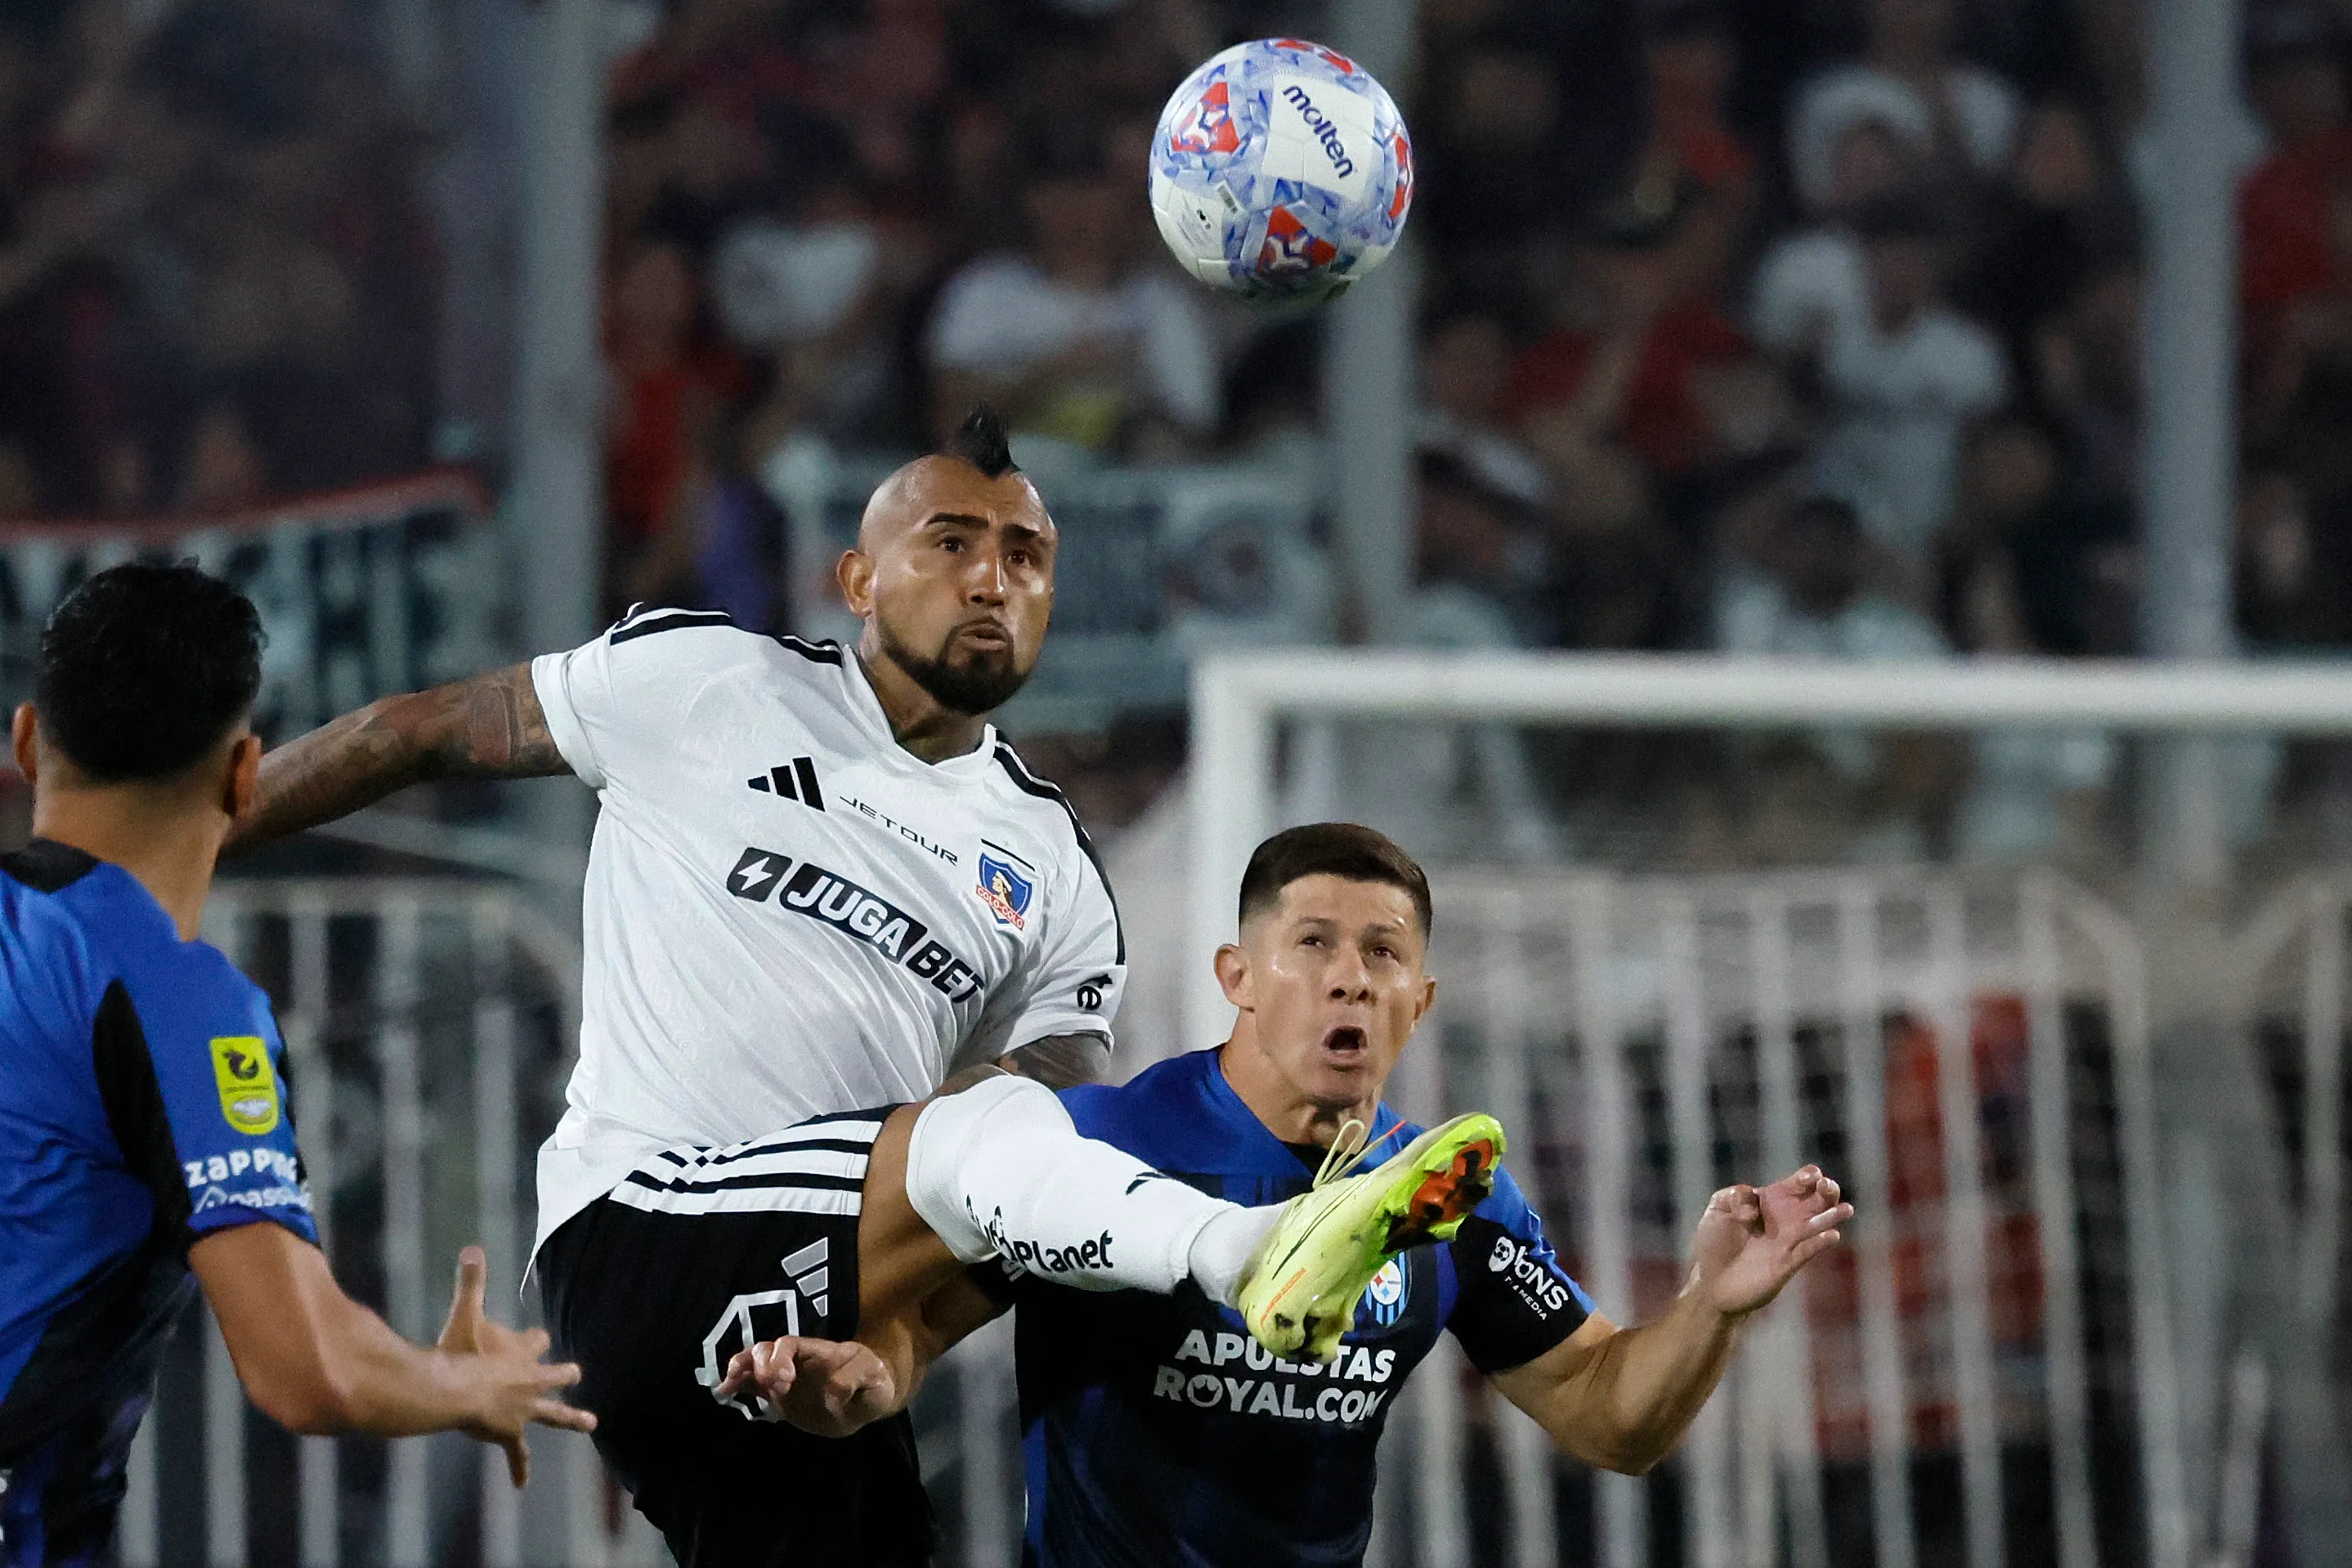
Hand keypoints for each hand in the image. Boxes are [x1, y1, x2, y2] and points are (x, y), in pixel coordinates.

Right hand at [437, 1245, 596, 1485]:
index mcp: (522, 1353)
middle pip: (556, 1375)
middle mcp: (530, 1381)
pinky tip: (521, 1485)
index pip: (536, 1341)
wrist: (455, 1392)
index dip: (534, 1339)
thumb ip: (470, 1282)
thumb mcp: (464, 1314)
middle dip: (564, 1375)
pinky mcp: (510, 1432)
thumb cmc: (458, 1351)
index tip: (537, 1337)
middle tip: (577, 1374)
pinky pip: (518, 1453)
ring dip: (571, 1418)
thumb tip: (472, 1247)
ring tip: (591, 1424)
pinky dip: (519, 1468)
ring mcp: (523, 1409)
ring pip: (554, 1414)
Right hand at [714, 1335, 899, 1436]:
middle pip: (767, 1349)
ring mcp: (785, 1377)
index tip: (783, 1381)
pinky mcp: (778, 1395)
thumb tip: (832, 1389)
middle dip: (761, 1365)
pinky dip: (737, 1384)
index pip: (790, 1344)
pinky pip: (752, 1384)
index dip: (779, 1357)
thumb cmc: (872, 1385)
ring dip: (741, 1368)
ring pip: (755, 1362)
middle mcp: (797, 1361)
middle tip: (774, 1388)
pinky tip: (725, 1392)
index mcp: (818, 1353)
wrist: (864, 1404)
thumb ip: (858, 1377)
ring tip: (731, 1384)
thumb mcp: (876, 1379)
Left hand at [1683, 1167, 1851, 1319]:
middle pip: (1817, 1201)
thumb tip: (1755, 1205)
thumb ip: (1734, 1195)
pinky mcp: (1788, 1264)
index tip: (1809, 1177)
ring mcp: (1789, 1242)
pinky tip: (1832, 1235)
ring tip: (1846, 1209)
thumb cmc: (1714, 1244)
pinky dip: (1820, 1243)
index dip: (1808, 1176)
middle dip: (1827, 1190)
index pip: (1798, 1183)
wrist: (1712, 1282)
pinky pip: (1809, 1251)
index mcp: (1771, 1201)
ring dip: (1833, 1216)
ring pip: (1818, 1226)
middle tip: (1827, 1186)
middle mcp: (1785, 1220)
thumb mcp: (1717, 1210)